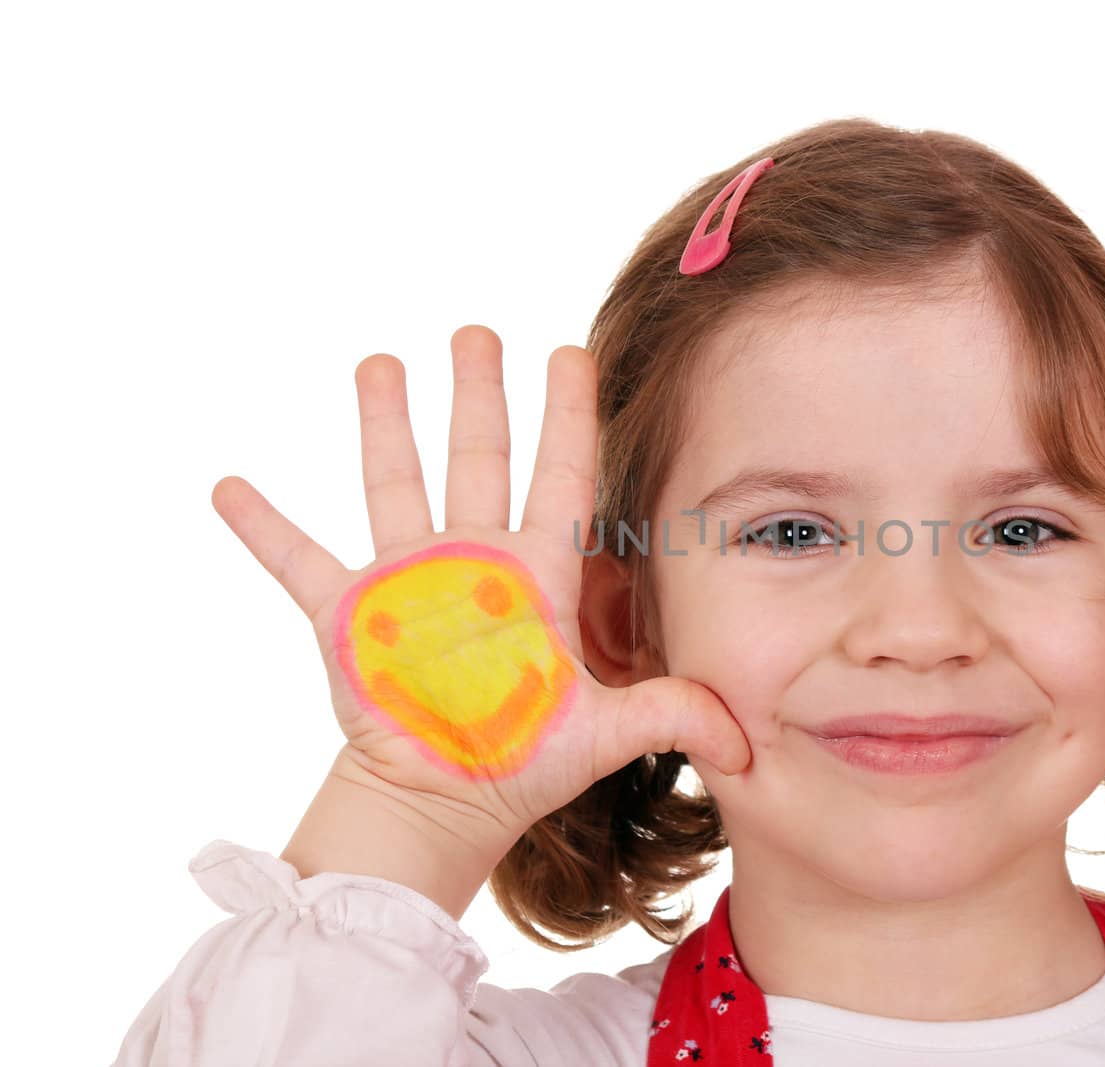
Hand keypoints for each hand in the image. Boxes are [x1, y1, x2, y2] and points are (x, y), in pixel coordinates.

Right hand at [210, 326, 751, 840]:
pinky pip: (298, 561)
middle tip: (477, 329)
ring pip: (394, 482)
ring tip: (378, 360)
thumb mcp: (607, 732)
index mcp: (537, 577)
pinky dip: (263, 528)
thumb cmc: (525, 761)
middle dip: (480, 393)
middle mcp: (473, 562)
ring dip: (385, 424)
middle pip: (479, 457)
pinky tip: (229, 487)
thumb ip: (672, 715)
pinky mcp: (347, 617)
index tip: (574, 352)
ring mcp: (407, 583)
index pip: (564, 477)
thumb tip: (748, 742)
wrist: (447, 803)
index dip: (571, 416)